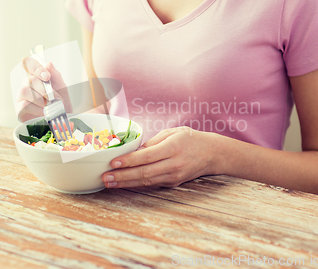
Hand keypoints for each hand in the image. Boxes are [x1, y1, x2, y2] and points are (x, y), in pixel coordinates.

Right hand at [16, 57, 71, 121]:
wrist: (61, 121)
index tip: (47, 76)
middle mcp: (27, 85)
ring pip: (24, 90)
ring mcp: (21, 97)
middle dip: (44, 89)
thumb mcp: (62, 89)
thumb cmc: (60, 103)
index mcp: (36, 77)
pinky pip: (24, 105)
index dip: (35, 67)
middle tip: (54, 98)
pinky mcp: (20, 110)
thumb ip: (56, 76)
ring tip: (49, 105)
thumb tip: (48, 64)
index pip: (28, 63)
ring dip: (40, 98)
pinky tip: (44, 112)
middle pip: (29, 79)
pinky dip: (37, 108)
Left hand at [102, 127, 223, 187]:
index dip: (129, 161)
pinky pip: (152, 184)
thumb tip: (132, 151)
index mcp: (172, 147)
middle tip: (105, 177)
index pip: (146, 156)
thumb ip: (152, 142)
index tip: (113, 163)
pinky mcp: (173, 183)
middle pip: (144, 173)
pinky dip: (136, 185)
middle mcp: (173, 164)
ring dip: (126, 183)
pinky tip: (123, 184)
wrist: (212, 154)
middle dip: (122, 176)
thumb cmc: (190, 139)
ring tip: (109, 183)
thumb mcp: (172, 132)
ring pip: (146, 182)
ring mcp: (174, 176)